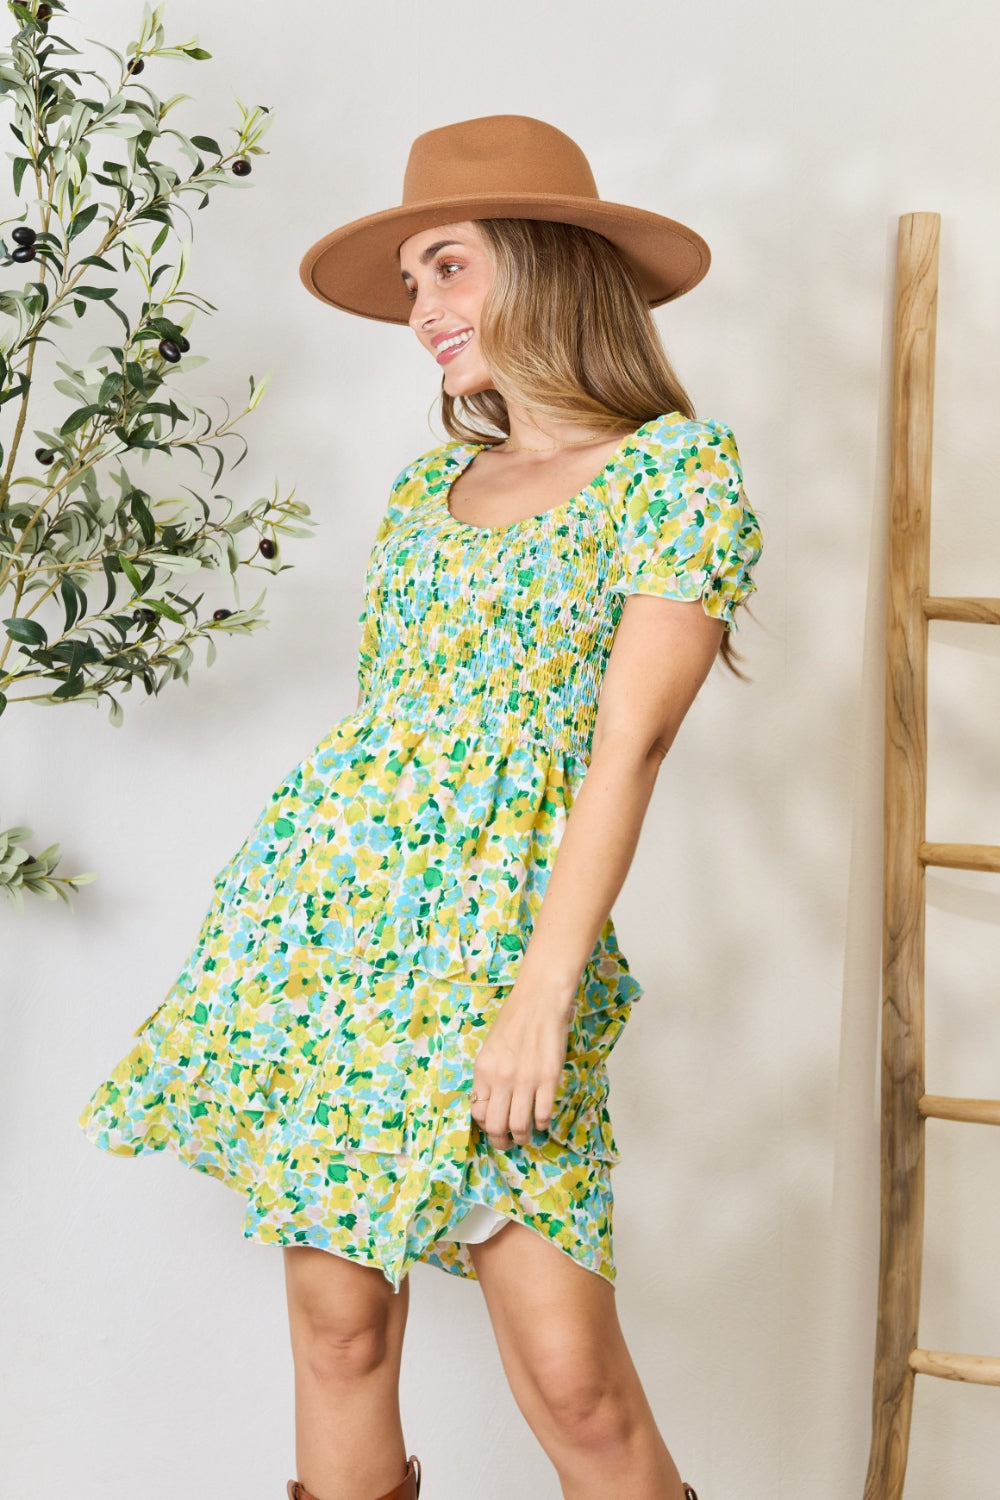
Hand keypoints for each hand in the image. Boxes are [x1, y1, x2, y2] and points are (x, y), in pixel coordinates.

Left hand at [470, 983, 574, 1147]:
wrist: (538, 1001)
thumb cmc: (513, 1021)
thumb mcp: (490, 1048)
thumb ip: (489, 1075)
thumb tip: (491, 1103)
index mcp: (483, 1071)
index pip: (478, 1112)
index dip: (485, 1125)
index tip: (494, 1125)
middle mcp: (501, 1079)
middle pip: (496, 1126)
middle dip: (501, 1141)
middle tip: (508, 1142)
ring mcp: (526, 1080)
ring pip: (519, 1126)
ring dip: (522, 1137)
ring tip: (526, 1135)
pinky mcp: (548, 1079)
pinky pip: (543, 1114)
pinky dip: (542, 1123)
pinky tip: (542, 1119)